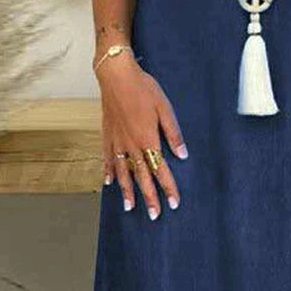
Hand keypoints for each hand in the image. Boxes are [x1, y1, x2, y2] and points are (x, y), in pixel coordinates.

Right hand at [96, 51, 187, 218]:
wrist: (116, 75)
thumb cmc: (143, 88)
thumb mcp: (165, 108)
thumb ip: (173, 133)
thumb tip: (183, 155)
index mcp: (148, 139)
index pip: (160, 169)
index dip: (168, 187)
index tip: (173, 203)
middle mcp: (131, 145)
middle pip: (141, 177)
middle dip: (148, 197)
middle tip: (153, 215)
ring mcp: (117, 141)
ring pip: (123, 172)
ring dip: (127, 191)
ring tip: (130, 207)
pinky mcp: (107, 134)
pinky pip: (108, 158)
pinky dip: (109, 171)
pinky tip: (109, 182)